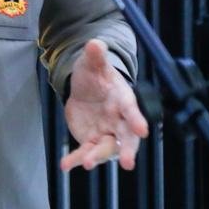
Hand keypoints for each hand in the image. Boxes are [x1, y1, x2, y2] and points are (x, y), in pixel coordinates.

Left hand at [60, 39, 149, 171]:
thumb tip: (95, 43)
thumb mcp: (93, 63)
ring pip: (105, 149)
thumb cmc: (96, 76)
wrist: (84, 89)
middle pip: (126, 138)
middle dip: (127, 150)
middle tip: (127, 162)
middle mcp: (118, 121)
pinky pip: (85, 152)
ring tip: (87, 164)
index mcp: (123, 101)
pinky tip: (66, 165)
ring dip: (97, 157)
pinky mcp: (91, 141)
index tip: (143, 130)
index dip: (137, 120)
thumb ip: (96, 56)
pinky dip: (76, 159)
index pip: (132, 111)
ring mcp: (106, 133)